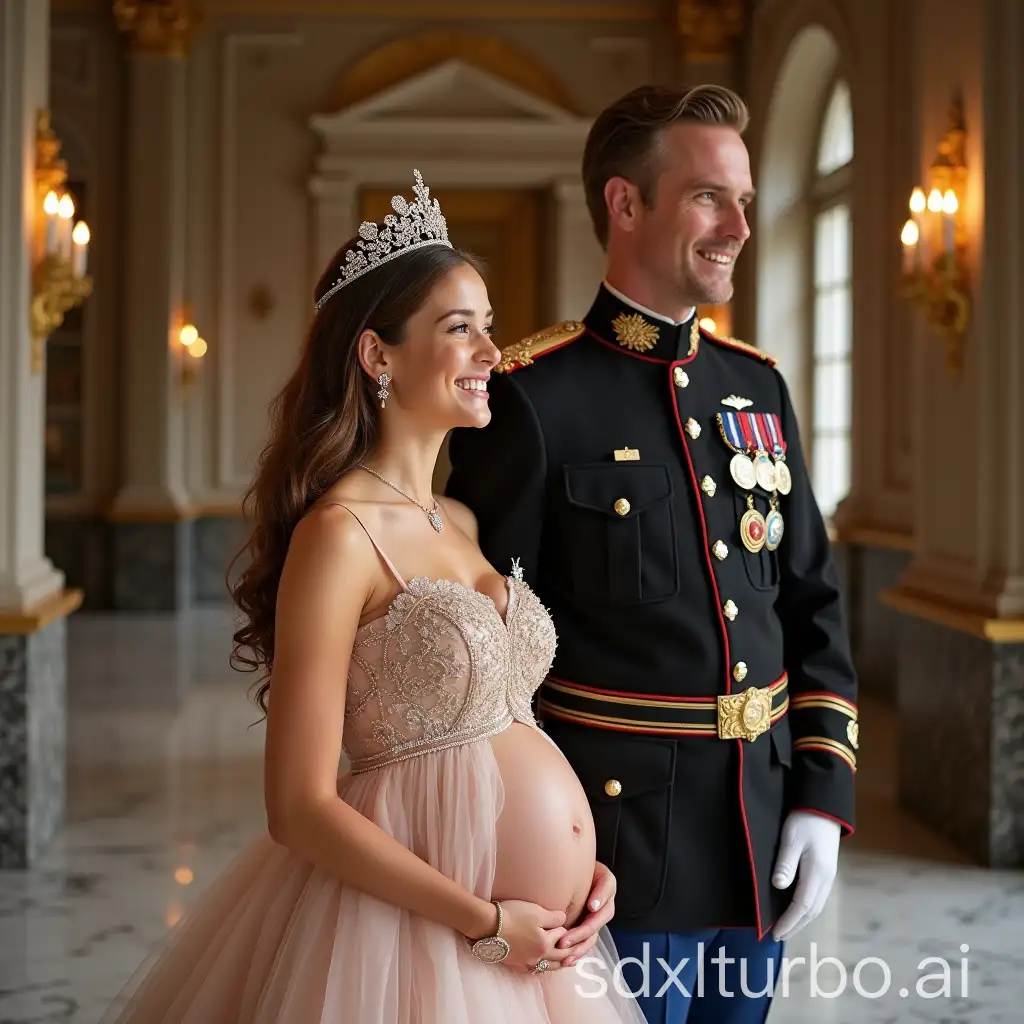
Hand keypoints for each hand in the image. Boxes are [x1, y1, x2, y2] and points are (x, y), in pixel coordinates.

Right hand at [496, 900, 571, 971]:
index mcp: (546, 944)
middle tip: (578, 951)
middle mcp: (538, 957)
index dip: (567, 931)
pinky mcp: (515, 965)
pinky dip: (542, 970)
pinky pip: (533, 971)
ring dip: (559, 965)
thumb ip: (554, 917)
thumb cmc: (513, 916)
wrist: (488, 927)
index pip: (563, 938)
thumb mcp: (536, 911)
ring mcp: (526, 963)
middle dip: (570, 953)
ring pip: (548, 967)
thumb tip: (565, 920)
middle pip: (559, 957)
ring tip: (567, 963)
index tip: (571, 927)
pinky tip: (542, 968)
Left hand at [554, 861, 617, 967]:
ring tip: (565, 955)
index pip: (606, 890)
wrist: (571, 872)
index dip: (600, 899)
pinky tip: (568, 960)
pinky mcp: (588, 928)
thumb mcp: (584, 864)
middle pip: (597, 921)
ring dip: (579, 947)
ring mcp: (597, 918)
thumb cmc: (576, 866)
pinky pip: (586, 943)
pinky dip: (578, 952)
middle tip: (564, 940)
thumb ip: (587, 877)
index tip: (591, 906)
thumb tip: (591, 906)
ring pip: (592, 936)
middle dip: (581, 932)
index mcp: (607, 884)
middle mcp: (604, 904)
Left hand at [771, 811, 840, 940]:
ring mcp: (828, 875)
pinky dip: (807, 909)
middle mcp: (826, 879)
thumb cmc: (805, 820)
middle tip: (777, 936)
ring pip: (816, 906)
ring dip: (802, 919)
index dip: (789, 921)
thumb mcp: (791, 839)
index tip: (775, 933)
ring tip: (786, 927)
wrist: (824, 806)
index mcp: (817, 873)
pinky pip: (817, 897)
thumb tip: (779, 886)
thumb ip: (786, 863)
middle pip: (811, 911)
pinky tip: (798, 909)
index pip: (802, 906)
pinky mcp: (826, 870)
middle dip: (795, 925)